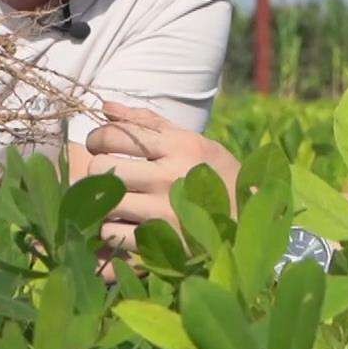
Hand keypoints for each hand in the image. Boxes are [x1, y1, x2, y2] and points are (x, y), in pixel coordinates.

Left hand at [84, 103, 240, 252]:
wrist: (249, 225)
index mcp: (178, 146)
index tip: (100, 146)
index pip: (115, 135)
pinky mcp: (160, 243)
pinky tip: (126, 225)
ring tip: (117, 201)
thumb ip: (148, 123)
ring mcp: (163, 212)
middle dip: (99, 170)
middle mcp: (168, 177)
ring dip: (105, 202)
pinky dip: (112, 231)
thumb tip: (105, 106)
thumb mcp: (193, 142)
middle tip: (107, 175)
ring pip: (105, 203)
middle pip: (102, 168)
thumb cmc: (218, 177)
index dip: (97, 139)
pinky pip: (112, 234)